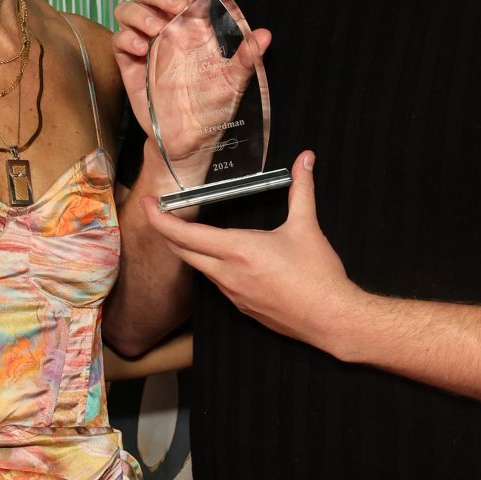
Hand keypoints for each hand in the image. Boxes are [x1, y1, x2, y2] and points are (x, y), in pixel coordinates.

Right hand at [112, 0, 271, 144]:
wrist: (190, 141)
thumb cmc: (214, 107)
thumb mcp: (234, 83)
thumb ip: (246, 58)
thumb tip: (265, 35)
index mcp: (195, 28)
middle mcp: (169, 31)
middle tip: (176, 7)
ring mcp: (147, 46)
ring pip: (128, 9)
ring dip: (139, 13)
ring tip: (156, 30)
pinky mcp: (131, 65)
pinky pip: (118, 40)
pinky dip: (127, 38)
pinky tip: (142, 50)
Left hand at [142, 151, 354, 349]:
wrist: (330, 319)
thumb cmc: (317, 277)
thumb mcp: (306, 227)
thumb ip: (302, 189)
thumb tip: (305, 160)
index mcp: (237, 251)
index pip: (184, 235)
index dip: (160, 219)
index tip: (150, 205)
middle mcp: (227, 274)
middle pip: (182, 252)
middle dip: (168, 232)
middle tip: (163, 214)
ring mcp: (232, 294)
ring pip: (199, 268)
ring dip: (190, 250)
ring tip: (191, 232)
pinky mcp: (242, 307)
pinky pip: (217, 284)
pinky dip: (211, 267)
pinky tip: (223, 258)